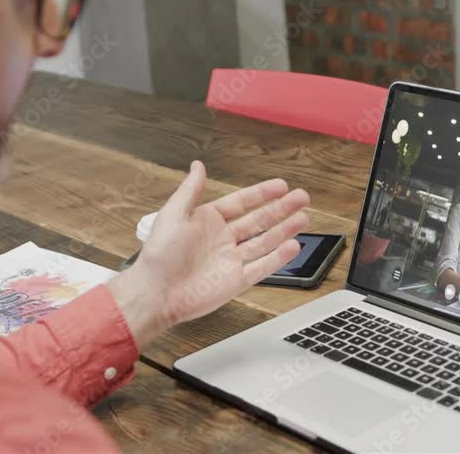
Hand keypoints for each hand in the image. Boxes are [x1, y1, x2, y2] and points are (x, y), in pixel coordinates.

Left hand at [108, 161, 309, 344]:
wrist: (156, 293)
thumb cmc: (159, 256)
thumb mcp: (173, 214)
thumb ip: (190, 190)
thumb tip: (198, 165)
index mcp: (208, 221)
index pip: (242, 203)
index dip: (262, 194)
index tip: (281, 185)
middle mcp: (223, 239)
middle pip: (259, 220)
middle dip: (281, 209)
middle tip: (301, 197)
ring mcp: (232, 260)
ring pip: (266, 242)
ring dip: (285, 230)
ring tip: (303, 218)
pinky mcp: (237, 281)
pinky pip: (263, 266)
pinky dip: (279, 257)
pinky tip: (293, 246)